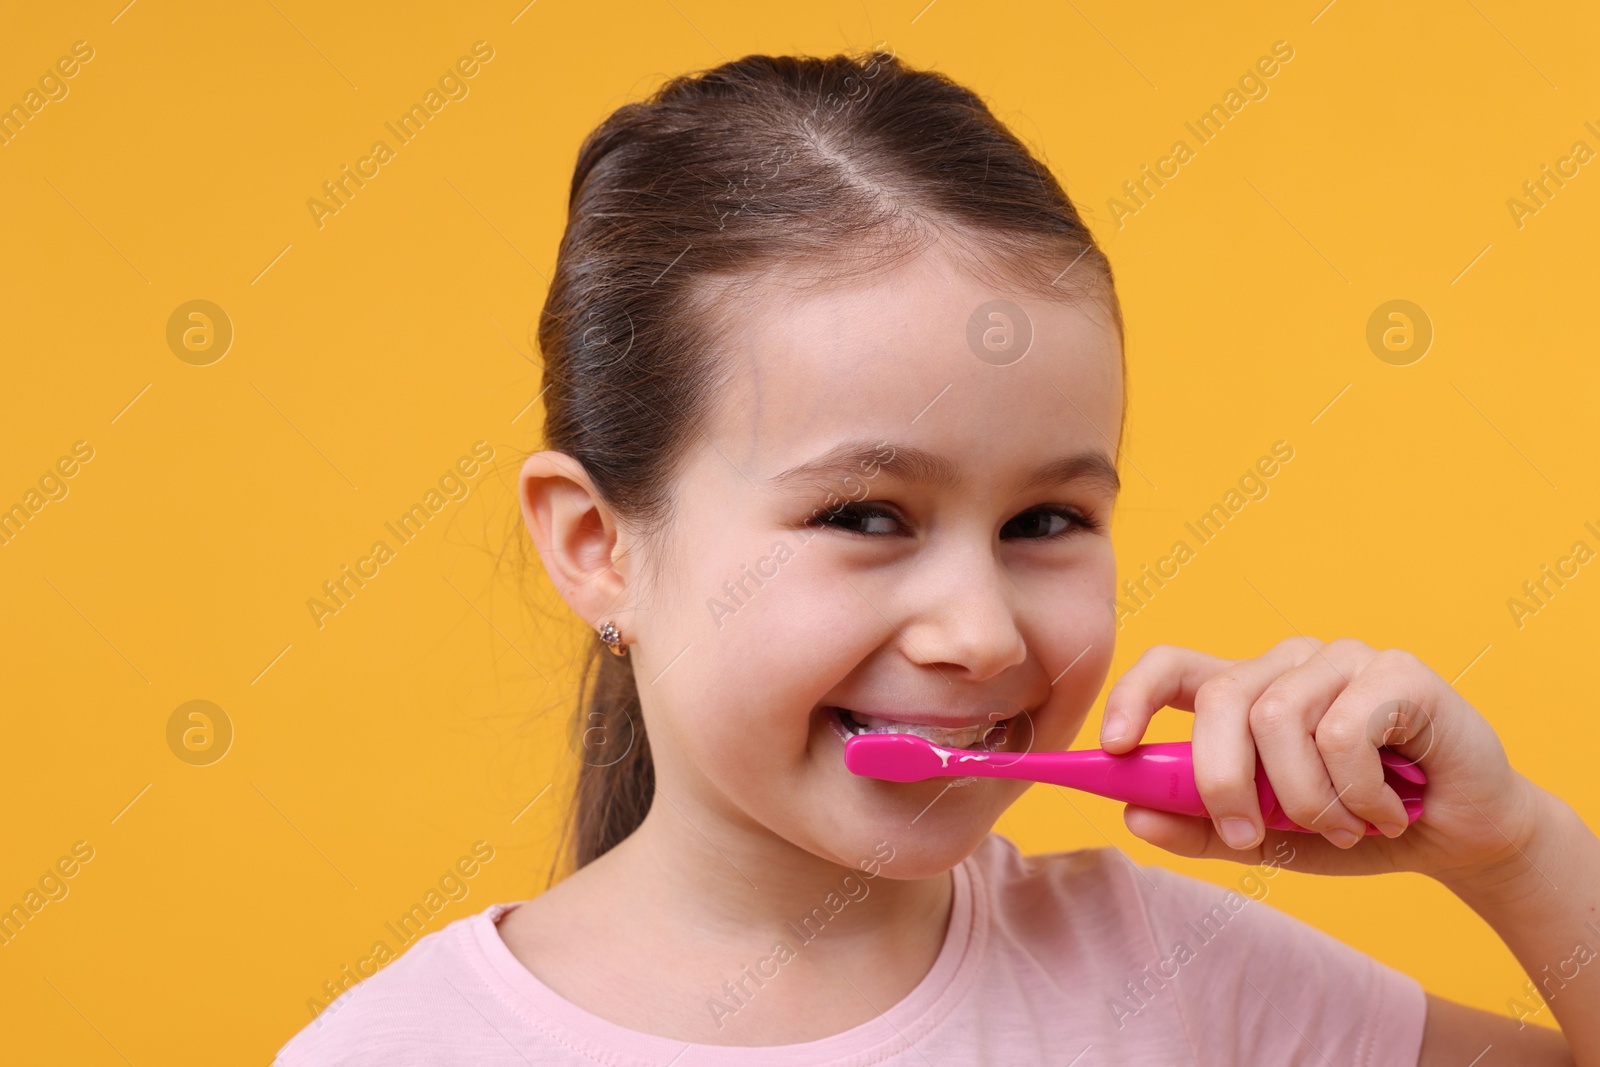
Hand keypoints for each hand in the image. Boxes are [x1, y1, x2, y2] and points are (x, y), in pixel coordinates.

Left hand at [1100, 637, 1546, 888]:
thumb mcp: (1268, 839)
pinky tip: (1387, 811)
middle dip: (1219, 778)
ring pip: (1278, 718)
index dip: (1133, 695)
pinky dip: (1355, 790)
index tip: (1114, 747)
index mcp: (1248, 689)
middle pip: (1220, 697)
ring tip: (1342, 827)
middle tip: (1245, 836)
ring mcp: (1342, 659)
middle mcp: (1288, 663)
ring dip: (1303, 798)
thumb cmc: (1355, 826)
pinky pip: (1342, 730)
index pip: (1172, 666)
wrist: (1463, 837)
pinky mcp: (1396, 670)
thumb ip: (1201, 827)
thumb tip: (1132, 815)